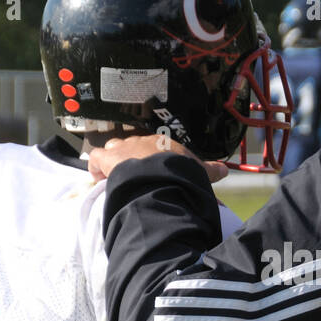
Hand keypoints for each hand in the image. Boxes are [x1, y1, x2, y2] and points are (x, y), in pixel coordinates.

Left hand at [88, 134, 229, 183]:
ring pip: (114, 148)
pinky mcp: (108, 158)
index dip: (153, 159)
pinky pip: (96, 158)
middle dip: (132, 159)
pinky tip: (98, 179)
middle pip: (133, 146)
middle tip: (136, 175)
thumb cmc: (181, 173)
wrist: (162, 177)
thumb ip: (210, 170)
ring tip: (116, 178)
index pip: (154, 147)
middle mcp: (142, 141)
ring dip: (114, 162)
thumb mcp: (199, 171)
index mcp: (163, 143)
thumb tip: (225, 170)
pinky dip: (95, 168)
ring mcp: (124, 148)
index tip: (155, 171)